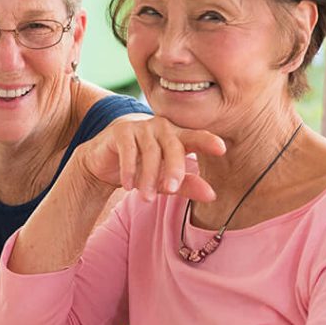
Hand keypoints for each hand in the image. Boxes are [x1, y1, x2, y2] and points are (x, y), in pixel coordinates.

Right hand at [77, 117, 225, 202]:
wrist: (104, 161)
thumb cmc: (140, 168)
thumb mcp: (164, 179)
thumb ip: (186, 184)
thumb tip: (212, 195)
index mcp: (177, 136)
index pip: (195, 137)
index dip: (207, 141)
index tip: (221, 148)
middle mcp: (162, 128)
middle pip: (173, 146)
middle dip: (174, 168)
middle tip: (171, 189)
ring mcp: (141, 127)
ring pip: (150, 151)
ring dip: (148, 176)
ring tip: (146, 197)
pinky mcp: (121, 132)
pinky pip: (128, 150)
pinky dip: (129, 170)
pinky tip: (128, 186)